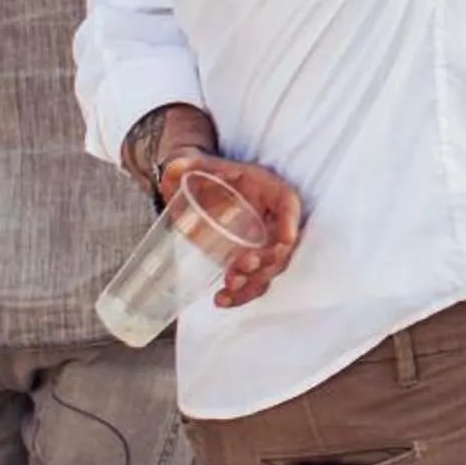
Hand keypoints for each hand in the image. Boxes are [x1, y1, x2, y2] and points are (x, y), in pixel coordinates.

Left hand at [157, 149, 307, 309]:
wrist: (189, 184)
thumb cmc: (195, 171)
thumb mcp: (190, 165)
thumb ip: (182, 164)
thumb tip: (174, 168)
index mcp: (264, 187)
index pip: (288, 203)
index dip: (290, 224)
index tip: (283, 243)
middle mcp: (267, 215)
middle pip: (281, 245)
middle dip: (264, 264)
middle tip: (236, 271)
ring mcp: (258, 239)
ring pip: (269, 269)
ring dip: (253, 284)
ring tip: (226, 291)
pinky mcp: (245, 257)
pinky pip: (253, 280)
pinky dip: (242, 294)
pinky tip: (221, 300)